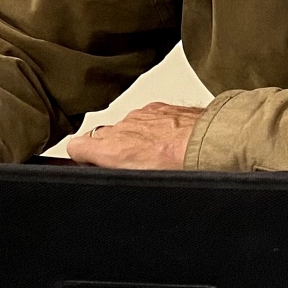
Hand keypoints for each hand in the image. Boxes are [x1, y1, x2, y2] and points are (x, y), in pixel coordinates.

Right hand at [66, 102, 202, 169]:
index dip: (84, 158)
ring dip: (134, 138)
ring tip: (156, 154)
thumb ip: (116, 173)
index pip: (75, 147)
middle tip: (131, 165)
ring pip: (125, 126)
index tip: (95, 166)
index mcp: (110, 148)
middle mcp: (122, 127)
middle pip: (101, 137)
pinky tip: (169, 141)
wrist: (212, 143)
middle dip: (111, 149)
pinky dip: (153, 127)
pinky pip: (147, 117)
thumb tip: (111, 174)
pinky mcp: (160, 106)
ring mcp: (141, 114)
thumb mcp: (141, 180)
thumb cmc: (182, 166)